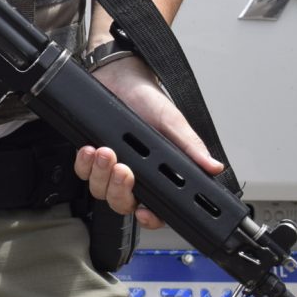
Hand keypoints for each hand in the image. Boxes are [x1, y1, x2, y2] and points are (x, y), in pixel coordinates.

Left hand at [72, 57, 222, 230]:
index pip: (156, 208)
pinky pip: (83, 172)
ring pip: (100, 190)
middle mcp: (135, 176)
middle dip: (120, 190)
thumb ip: (189, 147)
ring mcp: (110, 168)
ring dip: (101, 174)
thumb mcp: (173, 123)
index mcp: (158, 175)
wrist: (121, 78)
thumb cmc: (149, 101)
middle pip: (123, 203)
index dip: (150, 217)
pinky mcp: (91, 157)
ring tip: (106, 152)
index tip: (145, 212)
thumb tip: (213, 166)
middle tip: (123, 169)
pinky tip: (90, 149)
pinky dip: (85, 164)